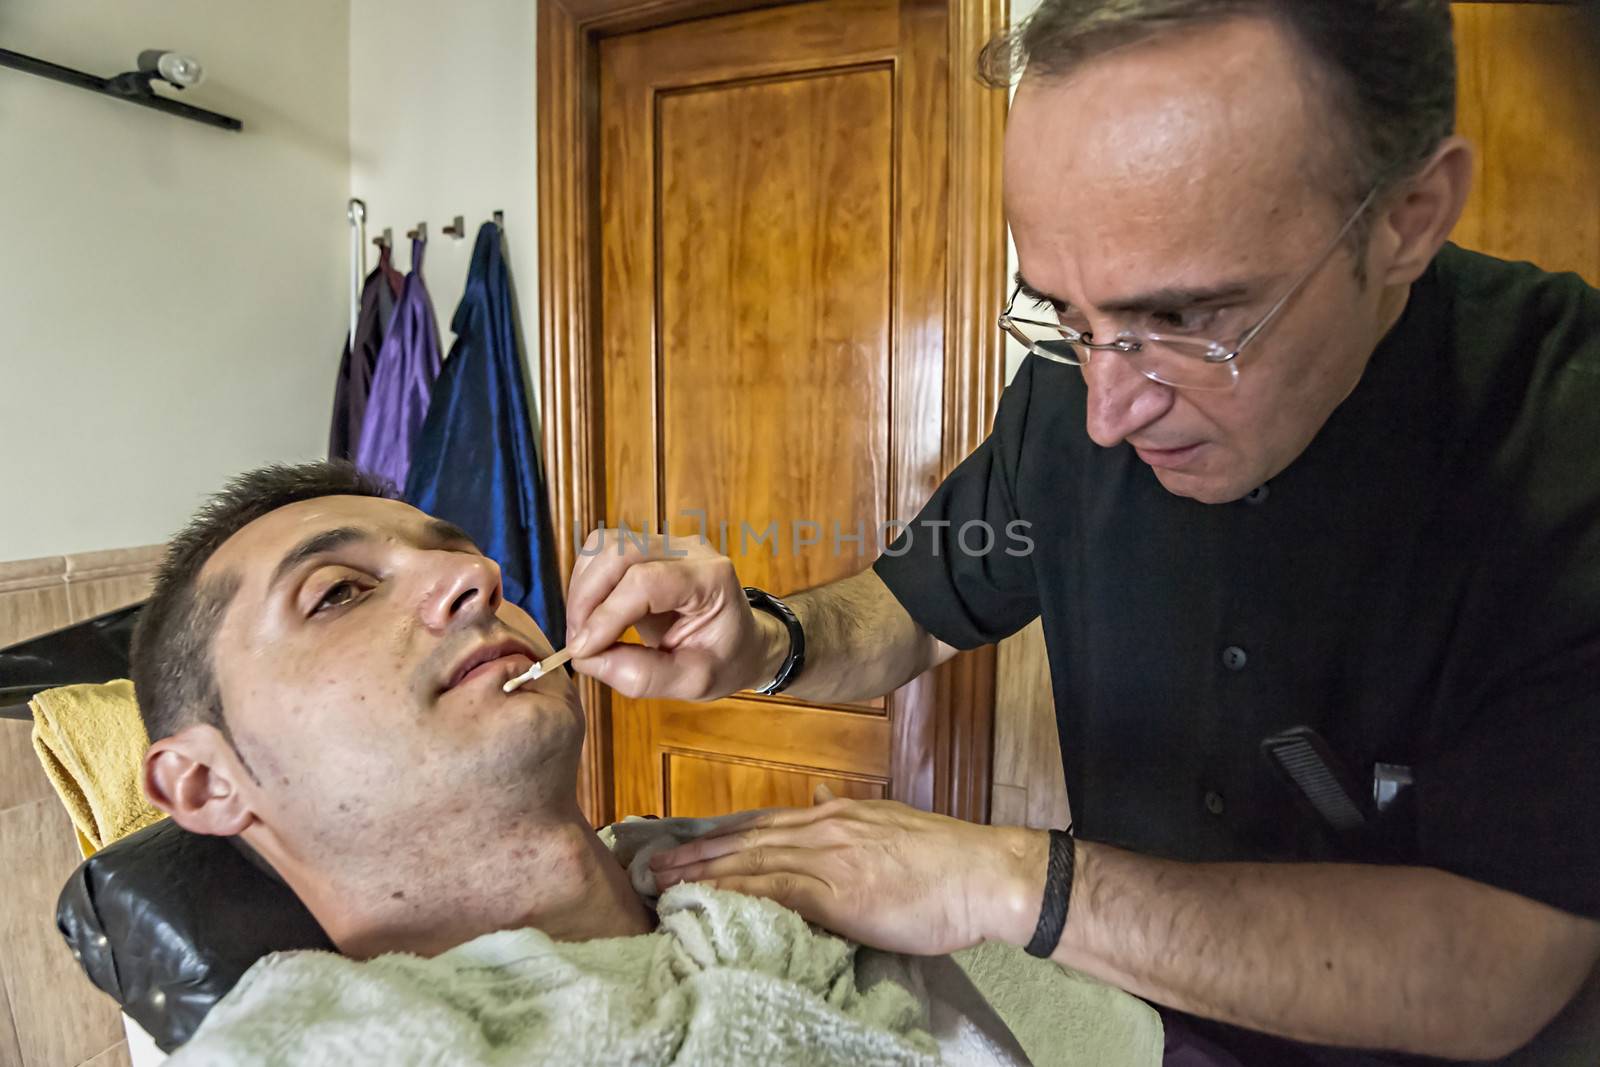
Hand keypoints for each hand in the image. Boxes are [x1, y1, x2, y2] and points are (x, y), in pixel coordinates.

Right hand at [564, 527, 783, 699]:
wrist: (742, 641)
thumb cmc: (726, 660)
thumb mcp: (693, 682)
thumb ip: (643, 675)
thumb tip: (587, 659)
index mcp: (712, 578)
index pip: (646, 582)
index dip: (607, 615)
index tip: (583, 651)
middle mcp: (690, 550)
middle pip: (619, 552)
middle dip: (587, 598)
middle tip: (577, 643)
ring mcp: (669, 542)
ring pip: (605, 545)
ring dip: (583, 588)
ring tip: (583, 631)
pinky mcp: (649, 547)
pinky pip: (604, 551)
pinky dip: (587, 582)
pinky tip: (591, 615)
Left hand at [650, 788, 1047, 954]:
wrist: (984, 873)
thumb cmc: (946, 863)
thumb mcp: (891, 827)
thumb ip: (849, 819)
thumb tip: (820, 803)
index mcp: (837, 817)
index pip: (762, 825)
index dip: (719, 837)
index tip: (684, 846)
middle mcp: (824, 828)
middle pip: (744, 840)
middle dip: (694, 853)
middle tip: (650, 864)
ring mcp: (828, 857)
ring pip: (748, 861)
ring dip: (700, 872)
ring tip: (660, 882)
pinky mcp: (837, 890)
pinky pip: (773, 889)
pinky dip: (734, 892)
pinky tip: (706, 901)